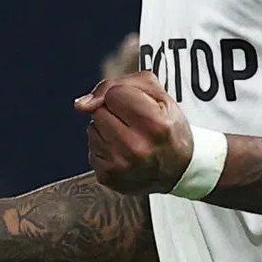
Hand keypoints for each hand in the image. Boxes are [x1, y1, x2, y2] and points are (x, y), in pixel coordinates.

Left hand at [75, 71, 193, 193]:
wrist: (180, 168)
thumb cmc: (167, 128)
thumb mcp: (156, 94)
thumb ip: (116, 84)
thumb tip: (81, 104)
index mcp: (154, 124)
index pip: (113, 94)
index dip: (124, 96)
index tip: (139, 107)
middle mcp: (136, 148)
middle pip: (99, 111)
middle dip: (113, 113)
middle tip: (135, 125)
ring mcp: (120, 165)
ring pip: (92, 129)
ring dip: (107, 130)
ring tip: (131, 139)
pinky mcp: (108, 176)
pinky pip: (91, 149)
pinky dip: (104, 148)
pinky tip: (123, 153)